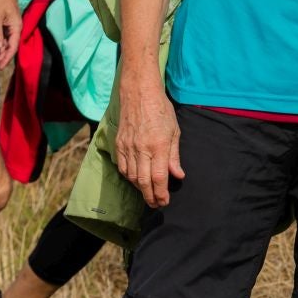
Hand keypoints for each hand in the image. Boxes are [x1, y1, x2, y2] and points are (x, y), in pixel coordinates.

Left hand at [0, 0, 19, 68]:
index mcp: (16, 27)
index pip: (13, 47)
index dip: (7, 57)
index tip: (0, 66)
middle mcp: (16, 28)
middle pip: (11, 46)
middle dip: (4, 56)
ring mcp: (12, 25)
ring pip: (8, 41)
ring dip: (1, 50)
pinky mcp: (7, 22)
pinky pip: (5, 36)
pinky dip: (0, 43)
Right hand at [117, 82, 181, 208]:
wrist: (139, 93)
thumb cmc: (161, 109)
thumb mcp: (174, 130)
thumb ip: (174, 155)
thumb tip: (178, 175)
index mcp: (158, 145)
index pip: (159, 177)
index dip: (161, 193)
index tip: (165, 202)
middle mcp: (141, 148)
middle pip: (144, 182)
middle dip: (151, 197)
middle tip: (157, 204)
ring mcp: (128, 147)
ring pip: (132, 177)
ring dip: (140, 189)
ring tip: (149, 195)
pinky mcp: (119, 144)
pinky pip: (123, 167)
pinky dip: (130, 178)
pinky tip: (136, 180)